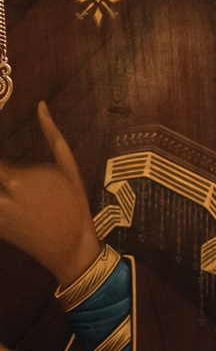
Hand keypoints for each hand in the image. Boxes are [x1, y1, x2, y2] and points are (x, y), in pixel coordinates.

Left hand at [0, 105, 98, 287]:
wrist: (71, 246)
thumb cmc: (73, 203)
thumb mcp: (68, 167)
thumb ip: (51, 134)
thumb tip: (41, 104)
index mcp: (19, 177)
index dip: (0, 161)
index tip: (5, 162)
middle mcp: (3, 195)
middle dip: (2, 173)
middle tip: (8, 175)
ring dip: (1, 188)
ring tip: (8, 185)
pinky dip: (1, 201)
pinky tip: (8, 197)